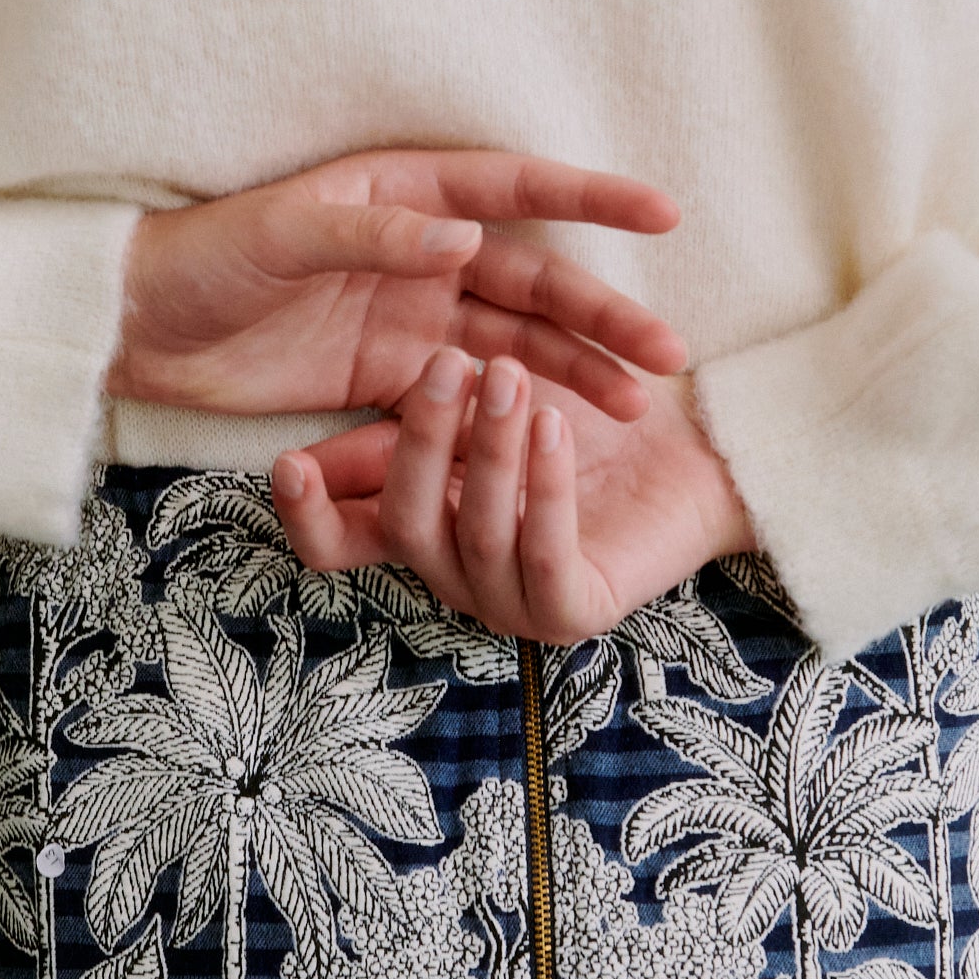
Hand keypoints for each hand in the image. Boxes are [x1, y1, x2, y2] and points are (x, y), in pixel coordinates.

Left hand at [105, 149, 687, 420]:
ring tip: (635, 404)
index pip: (515, 188)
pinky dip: (515, 412)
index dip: (590, 199)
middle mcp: (420, 252)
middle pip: (532, 280)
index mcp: (404, 195)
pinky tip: (564, 435)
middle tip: (667, 353)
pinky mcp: (387, 377)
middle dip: (602, 315)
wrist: (136, 327)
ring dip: (574, 372)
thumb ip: (373, 236)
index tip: (660, 213)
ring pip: (513, 344)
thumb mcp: (280, 235)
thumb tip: (465, 239)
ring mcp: (408, 317)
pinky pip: (467, 395)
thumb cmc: (200, 258)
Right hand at [269, 347, 756, 640]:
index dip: (307, 516)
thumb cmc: (577, 413)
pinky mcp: (571, 611)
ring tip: (507, 374)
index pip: (335, 545)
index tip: (287, 466)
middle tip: (442, 366)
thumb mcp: (474, 406)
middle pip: (407, 522)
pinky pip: (547, 550)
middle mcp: (453, 575)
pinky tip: (553, 423)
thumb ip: (403, 416)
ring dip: (491, 449)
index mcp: (418, 529)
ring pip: (477, 529)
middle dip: (421, 441)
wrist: (691, 448)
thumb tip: (314, 420)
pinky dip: (547, 484)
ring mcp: (509, 602)